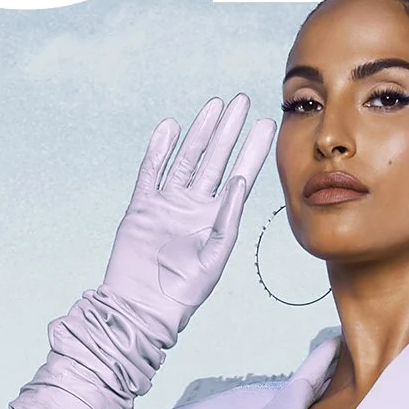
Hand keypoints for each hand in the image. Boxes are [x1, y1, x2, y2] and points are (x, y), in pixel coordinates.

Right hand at [100, 97, 274, 341]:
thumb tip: (238, 182)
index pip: (240, 176)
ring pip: (186, 159)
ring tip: (214, 106)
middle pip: (215, 160)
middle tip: (241, 102)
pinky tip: (170, 129)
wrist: (143, 307)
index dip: (253, 151)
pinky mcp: (142, 207)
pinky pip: (151, 172)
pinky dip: (159, 150)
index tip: (266, 124)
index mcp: (216, 220)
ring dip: (199, 133)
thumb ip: (227, 220)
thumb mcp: (214, 258)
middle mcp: (194, 207)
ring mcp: (168, 204)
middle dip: (228, 131)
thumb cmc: (182, 292)